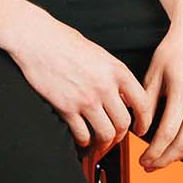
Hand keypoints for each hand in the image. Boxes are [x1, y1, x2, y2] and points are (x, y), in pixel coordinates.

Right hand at [7, 11, 153, 152]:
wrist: (37, 39)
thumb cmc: (64, 42)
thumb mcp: (99, 54)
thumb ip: (113, 75)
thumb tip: (123, 96)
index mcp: (117, 71)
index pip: (142, 103)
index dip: (144, 122)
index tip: (140, 129)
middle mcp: (104, 86)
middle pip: (123, 123)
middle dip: (120, 136)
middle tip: (115, 139)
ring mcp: (86, 98)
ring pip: (105, 133)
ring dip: (103, 143)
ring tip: (98, 143)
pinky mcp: (66, 108)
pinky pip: (82, 134)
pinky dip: (84, 142)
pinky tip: (81, 139)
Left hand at [136, 7, 182, 169]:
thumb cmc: (173, 51)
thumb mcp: (153, 73)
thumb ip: (147, 103)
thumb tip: (140, 130)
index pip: (168, 133)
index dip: (154, 152)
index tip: (142, 160)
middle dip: (165, 159)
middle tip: (149, 166)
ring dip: (181, 156)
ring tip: (164, 159)